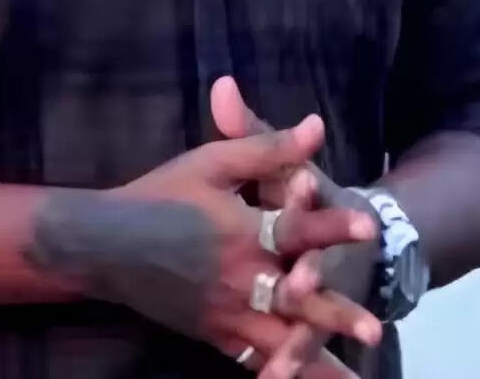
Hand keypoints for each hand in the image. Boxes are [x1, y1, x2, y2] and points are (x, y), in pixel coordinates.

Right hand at [23, 116, 378, 375]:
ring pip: (279, 340)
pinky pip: (254, 361)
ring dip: (317, 360)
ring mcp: (227, 313)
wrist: (105, 244)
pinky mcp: (216, 335)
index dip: (331, 223)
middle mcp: (239, 277)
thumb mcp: (212, 162)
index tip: (369, 226)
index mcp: (241, 230)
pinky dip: (283, 374)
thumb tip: (314, 126)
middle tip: (374, 328)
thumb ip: (265, 146)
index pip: (294, 226)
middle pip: (295, 298)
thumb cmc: (162, 195)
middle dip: (336, 313)